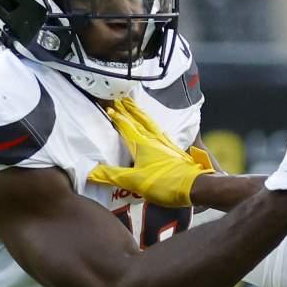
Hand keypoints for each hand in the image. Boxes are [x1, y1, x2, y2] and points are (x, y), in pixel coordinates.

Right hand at [88, 98, 214, 206]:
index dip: (117, 116)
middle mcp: (155, 141)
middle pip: (140, 121)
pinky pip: (161, 135)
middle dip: (130, 110)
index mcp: (143, 144)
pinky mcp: (175, 153)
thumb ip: (112, 175)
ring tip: (136, 109)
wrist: (197, 187)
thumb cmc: (166, 183)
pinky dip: (154, 128)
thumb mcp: (135, 181)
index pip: (126, 126)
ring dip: (142, 116)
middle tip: (122, 99)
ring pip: (151, 126)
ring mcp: (167, 146)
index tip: (109, 106)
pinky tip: (156, 132)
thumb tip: (90, 172)